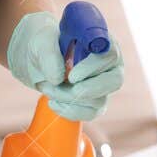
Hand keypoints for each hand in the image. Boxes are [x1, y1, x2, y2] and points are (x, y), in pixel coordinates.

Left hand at [6, 11, 125, 120]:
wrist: (40, 62)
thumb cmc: (47, 46)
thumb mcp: (42, 42)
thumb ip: (49, 55)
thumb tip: (58, 78)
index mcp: (102, 42)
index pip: (109, 54)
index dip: (93, 67)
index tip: (71, 76)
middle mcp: (110, 64)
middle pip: (115, 81)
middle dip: (88, 89)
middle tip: (65, 89)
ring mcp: (105, 85)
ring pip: (98, 100)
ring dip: (69, 98)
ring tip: (47, 87)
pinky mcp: (96, 102)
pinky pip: (90, 113)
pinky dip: (70, 111)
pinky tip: (54, 102)